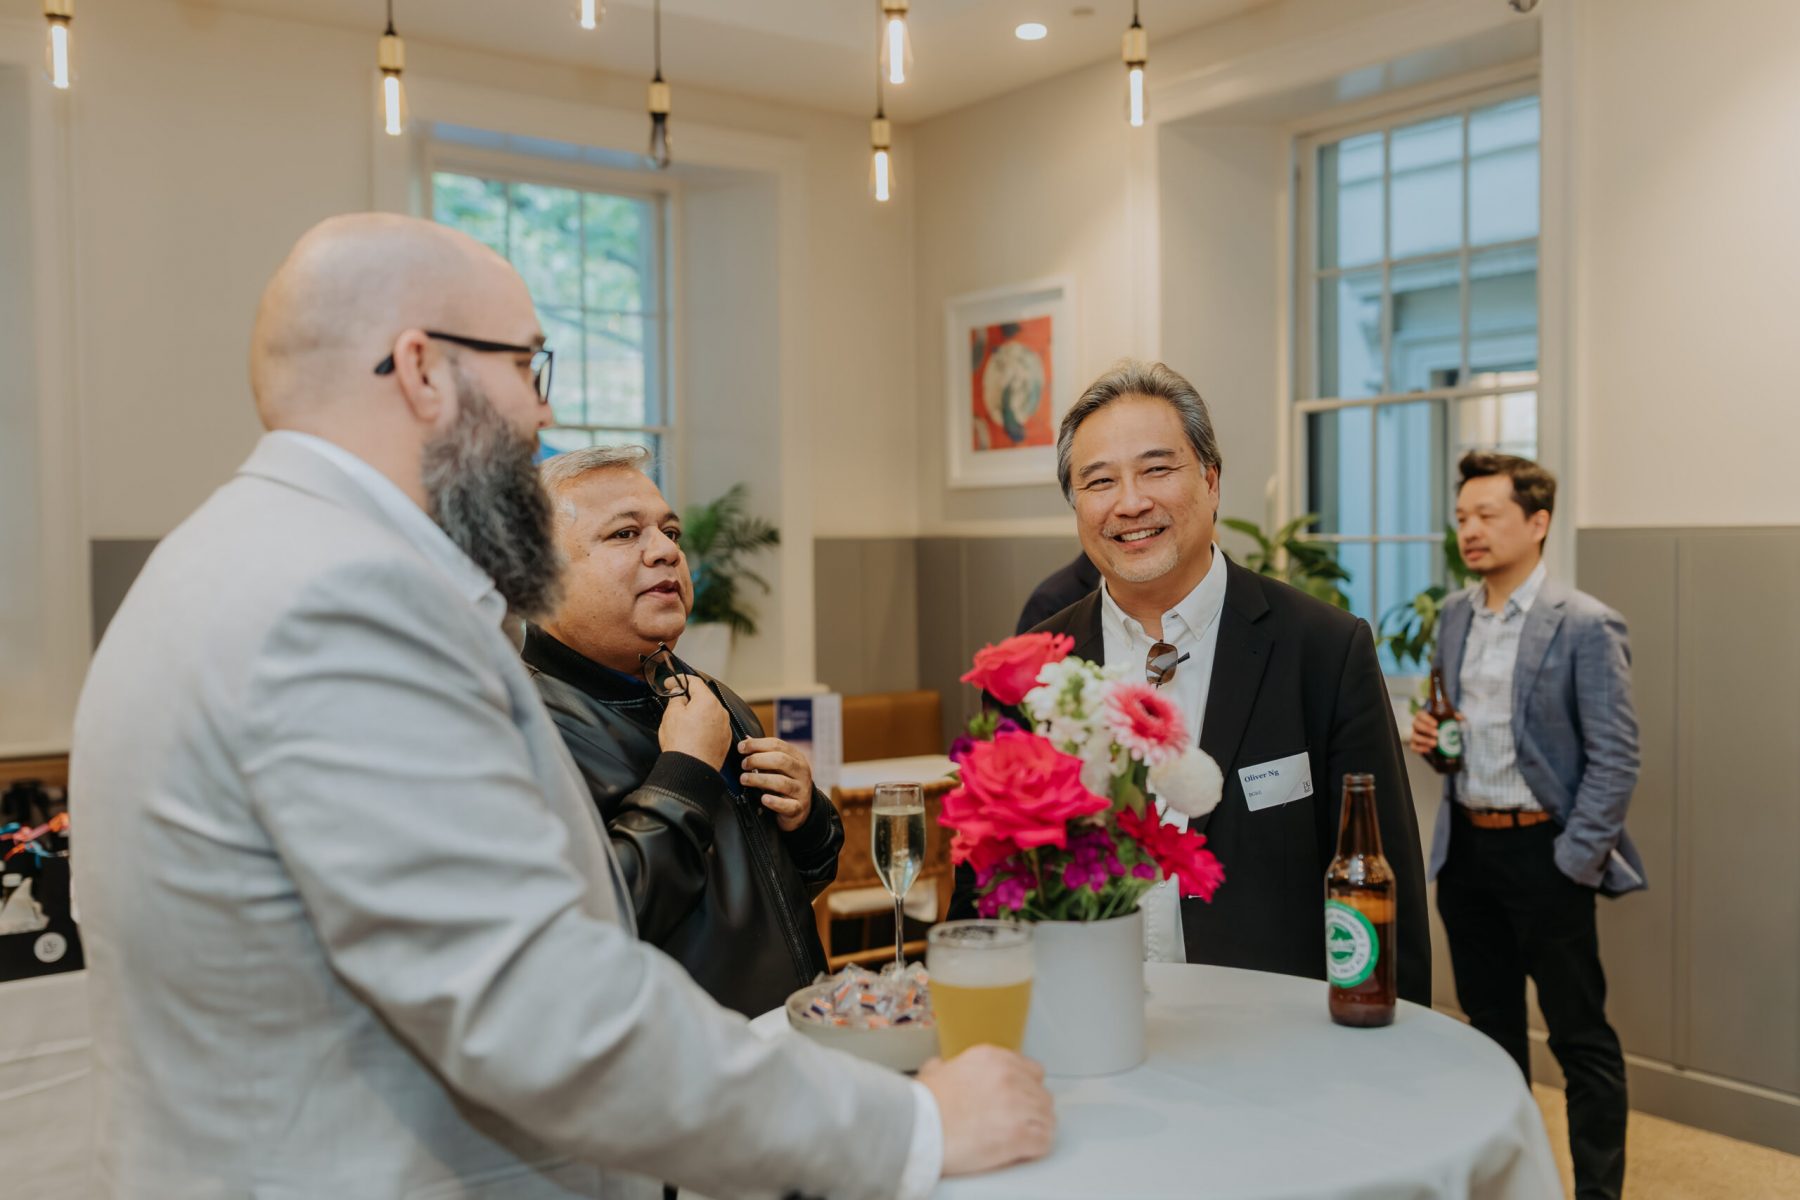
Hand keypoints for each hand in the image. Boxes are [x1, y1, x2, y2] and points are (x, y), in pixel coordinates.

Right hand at [656, 677, 731, 768]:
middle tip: (674, 703)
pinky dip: (704, 726)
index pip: (694, 681)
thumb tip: (679, 695)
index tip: (670, 683)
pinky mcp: (725, 740)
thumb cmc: (681, 744)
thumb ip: (675, 699)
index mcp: (708, 701)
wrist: (691, 770)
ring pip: (709, 712)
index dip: (679, 680)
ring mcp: (724, 726)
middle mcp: (721, 711)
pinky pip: (714, 726)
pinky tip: (693, 735)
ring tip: (682, 723)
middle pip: (703, 697)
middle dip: (689, 698)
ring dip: (697, 713)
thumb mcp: (671, 715)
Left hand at [737, 736, 812, 831]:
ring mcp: (801, 790)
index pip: (778, 745)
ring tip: (744, 779)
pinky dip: (774, 802)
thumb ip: (764, 754)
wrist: (801, 809)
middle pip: (781, 761)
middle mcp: (801, 772)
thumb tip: (746, 740)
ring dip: (760, 779)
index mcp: (796, 757)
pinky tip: (763, 799)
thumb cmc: (785, 783)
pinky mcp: (798, 808)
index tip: (741, 747)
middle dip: (758, 760)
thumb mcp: (779, 767)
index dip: (757, 744)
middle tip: (743, 764)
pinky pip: (787, 805)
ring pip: (782, 783)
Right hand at [921, 1045, 1055, 1176]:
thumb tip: (939, 1067)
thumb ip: (944, 1067)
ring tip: (1023, 1140)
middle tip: (1020, 1124)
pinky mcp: (1019, 1134)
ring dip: (1037, 1129)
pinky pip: (1044, 1141)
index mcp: (992, 1058)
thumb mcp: (933, 1073)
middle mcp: (1009, 1076)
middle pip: (1042, 1095)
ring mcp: (1017, 1104)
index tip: (1019, 1101)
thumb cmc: (922, 1105)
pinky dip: (1036, 1148)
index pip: (1032, 1071)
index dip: (1026, 1089)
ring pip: (1047, 1117)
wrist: (916, 1127)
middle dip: (1033, 1111)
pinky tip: (1024, 1151)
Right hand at [1410, 707, 1464, 755]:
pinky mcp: (1416, 744)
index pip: (1420, 714)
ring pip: (1414, 736)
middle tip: (1437, 734)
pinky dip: (1420, 748)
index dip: (1426, 719)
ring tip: (1435, 743)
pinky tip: (1428, 750)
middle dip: (1426, 729)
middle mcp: (1417, 725)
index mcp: (1423, 716)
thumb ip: (1456, 717)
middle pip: (1416, 724)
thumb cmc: (1445, 725)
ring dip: (1424, 740)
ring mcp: (1416, 735)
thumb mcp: (1451, 719)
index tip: (1436, 724)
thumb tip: (1460, 717)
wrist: (1443, 737)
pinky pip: (1413, 747)